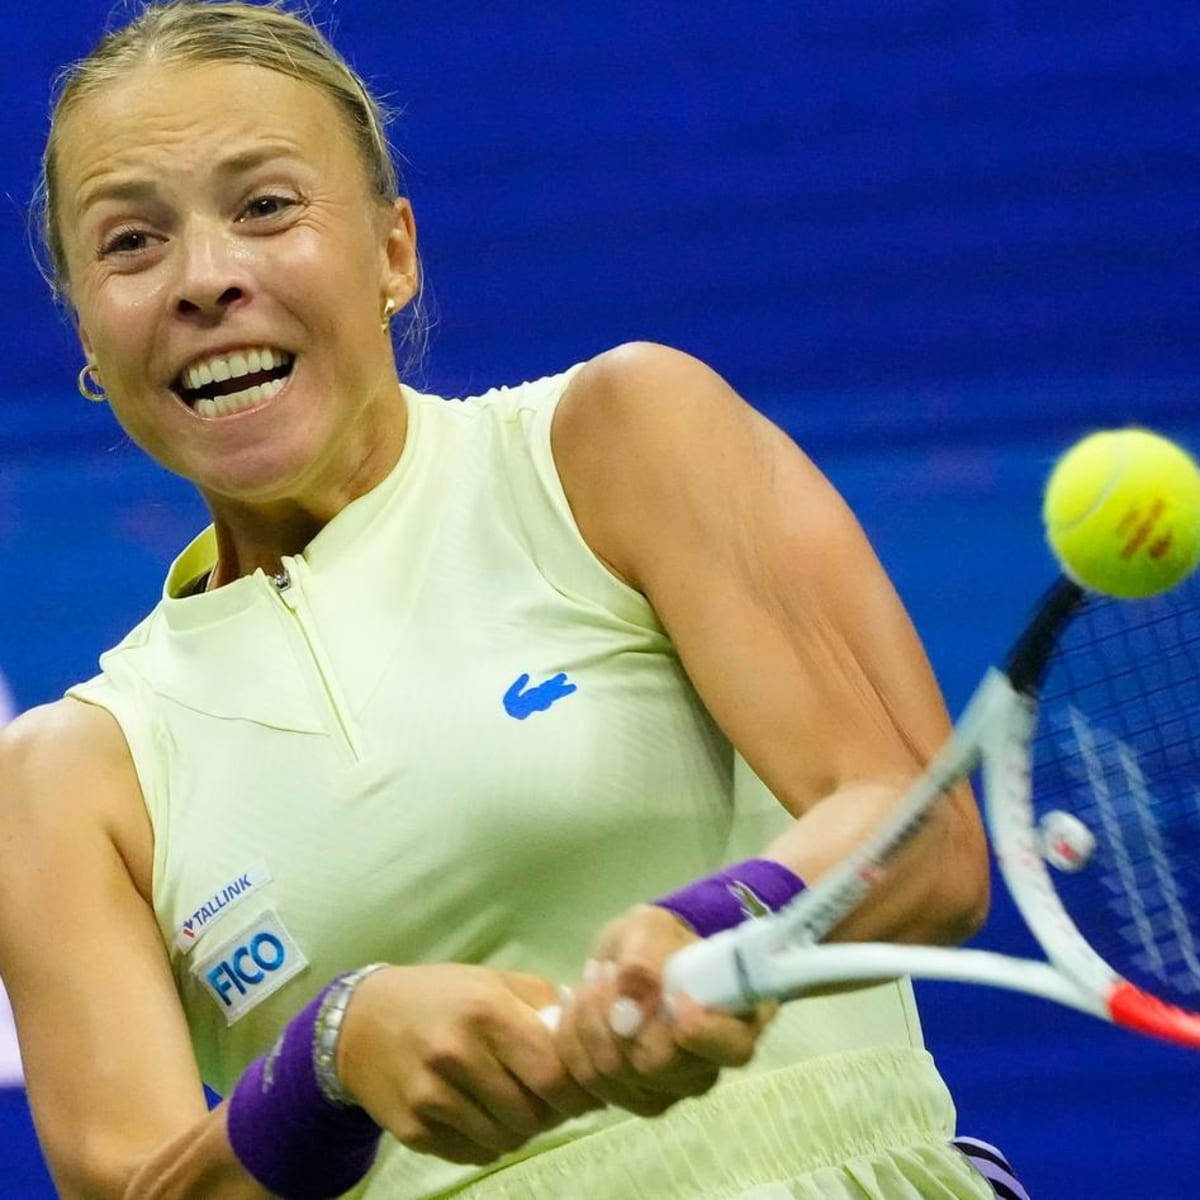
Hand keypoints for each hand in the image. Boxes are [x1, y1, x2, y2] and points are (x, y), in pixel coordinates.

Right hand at [337, 964, 599, 1164]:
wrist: (360, 1020)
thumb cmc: (441, 996)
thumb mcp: (493, 981)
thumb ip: (544, 1003)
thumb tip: (589, 1033)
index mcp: (485, 1011)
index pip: (551, 1073)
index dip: (577, 1089)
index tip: (586, 1090)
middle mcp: (456, 1055)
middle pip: (532, 1113)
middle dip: (552, 1112)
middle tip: (553, 1100)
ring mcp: (430, 1096)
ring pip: (506, 1138)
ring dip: (522, 1129)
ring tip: (517, 1104)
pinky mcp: (412, 1130)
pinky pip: (474, 1153)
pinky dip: (491, 1141)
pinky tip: (484, 1115)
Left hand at [553, 904, 774, 1116]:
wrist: (627, 961)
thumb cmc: (654, 940)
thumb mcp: (650, 929)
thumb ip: (645, 961)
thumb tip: (629, 1016)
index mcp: (740, 1018)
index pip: (733, 1047)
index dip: (699, 1030)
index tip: (671, 995)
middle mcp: (712, 1064)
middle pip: (660, 1066)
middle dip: (616, 1015)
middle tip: (604, 973)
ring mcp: (673, 1088)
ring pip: (617, 1078)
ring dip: (588, 1024)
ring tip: (590, 984)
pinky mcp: (635, 1098)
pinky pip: (590, 1085)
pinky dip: (572, 1044)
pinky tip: (578, 1011)